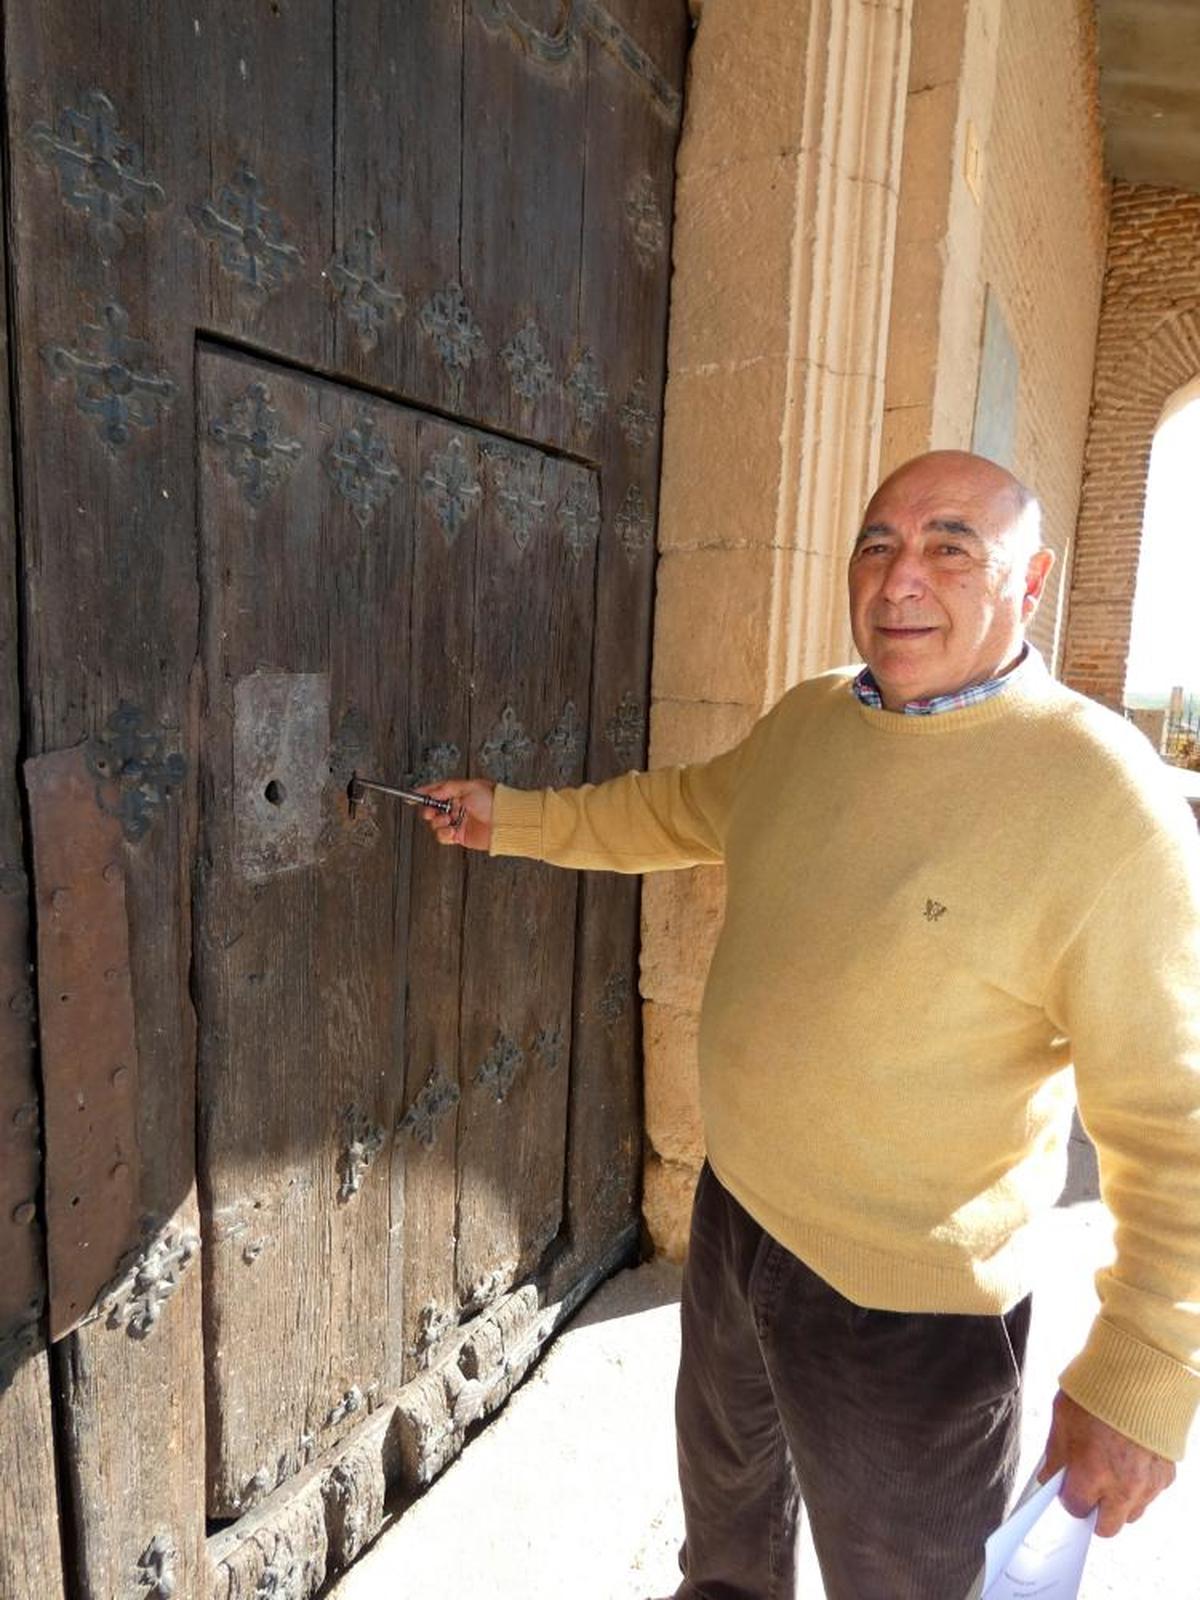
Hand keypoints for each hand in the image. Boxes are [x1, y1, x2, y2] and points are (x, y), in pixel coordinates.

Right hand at [415, 778, 495, 851]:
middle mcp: (458, 806)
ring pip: (436, 824)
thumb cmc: (494, 801)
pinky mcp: (461, 836)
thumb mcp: (469, 786)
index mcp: (460, 792)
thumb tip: (431, 791)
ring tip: (448, 820)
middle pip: (433, 808)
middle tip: (431, 811)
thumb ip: (447, 788)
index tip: (413, 795)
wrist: (505, 821)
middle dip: (429, 810)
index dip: (424, 793)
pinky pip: (444, 836)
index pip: (437, 791)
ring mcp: (458, 821)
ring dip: (438, 822)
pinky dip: (444, 834)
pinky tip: (451, 830)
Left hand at [1039, 1389, 1174, 1536]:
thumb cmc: (1097, 1391)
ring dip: (1119, 1503)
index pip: (1075, 1509)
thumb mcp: (1063, 1419)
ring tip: (1110, 1472)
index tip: (1068, 1487)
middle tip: (1088, 1490)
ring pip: (1132, 1514)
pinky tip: (1130, 1461)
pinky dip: (1140, 1487)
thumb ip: (1056, 1456)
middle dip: (1095, 1512)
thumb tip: (1049, 1479)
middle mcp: (1123, 1486)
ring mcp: (1148, 1483)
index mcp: (1092, 1472)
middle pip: (1107, 1527)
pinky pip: (1151, 1495)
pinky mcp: (1167, 1475)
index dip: (1069, 1498)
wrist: (1140, 1373)